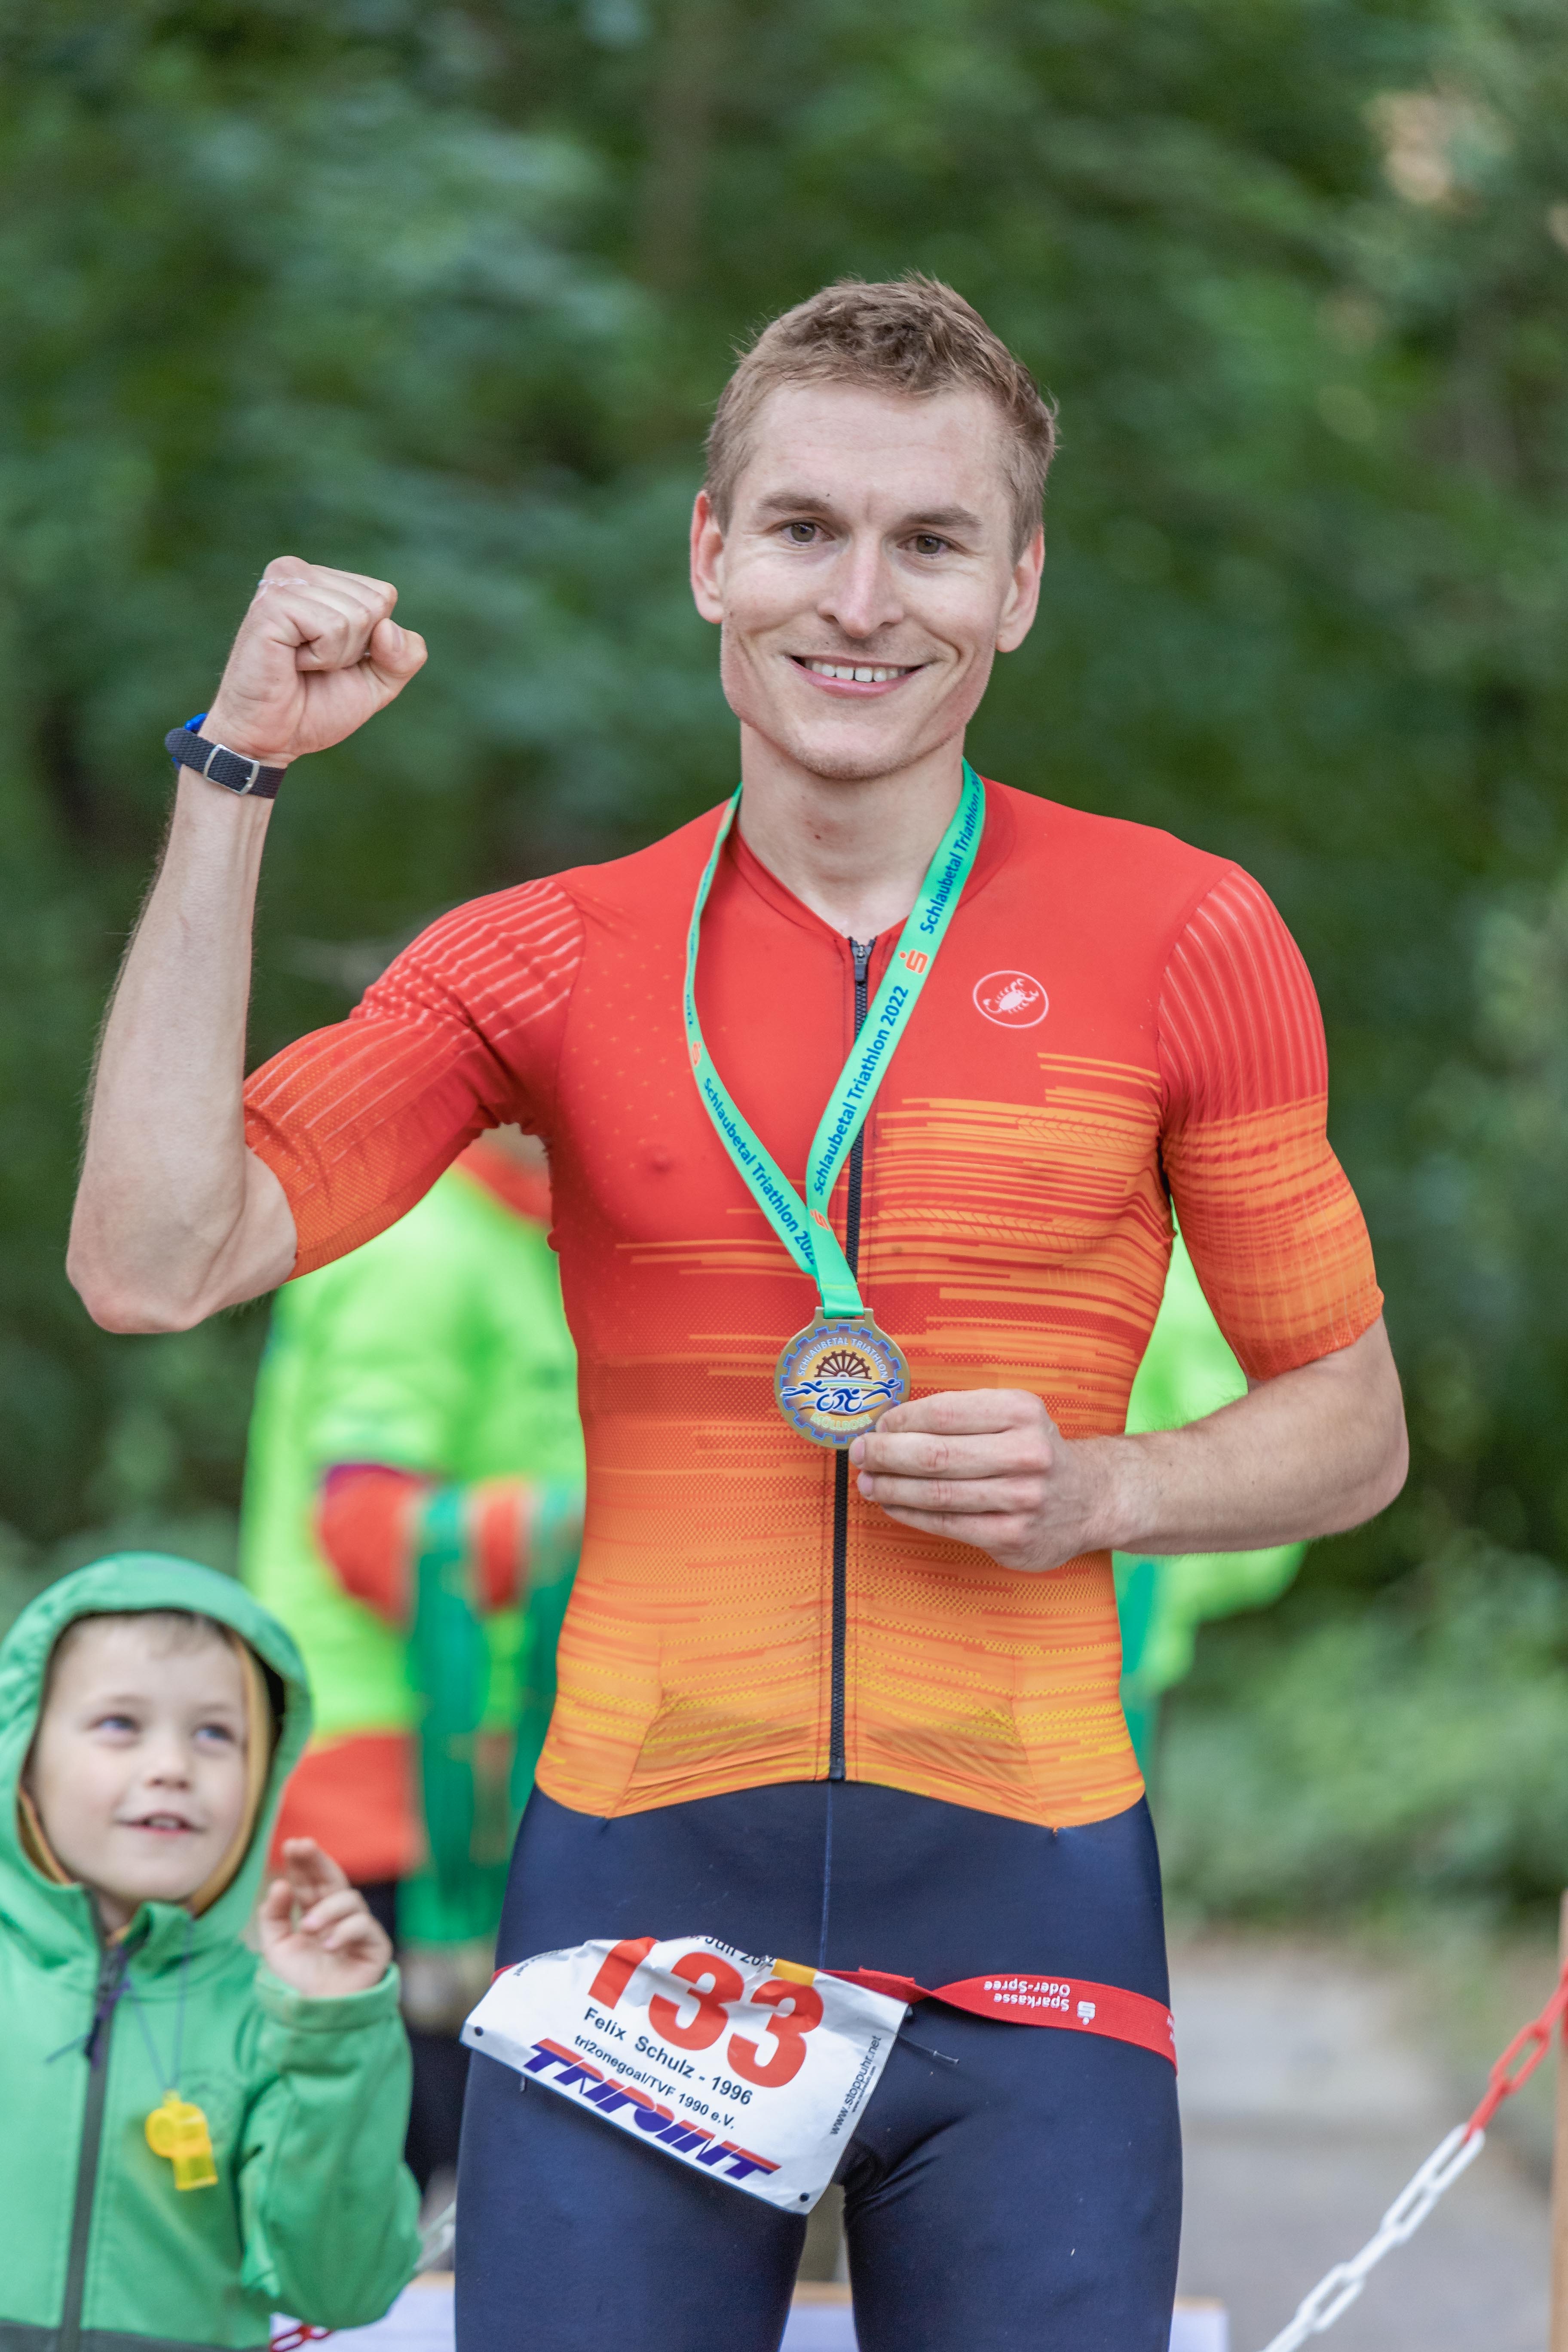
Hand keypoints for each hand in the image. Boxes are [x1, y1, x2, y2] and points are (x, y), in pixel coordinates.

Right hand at [200, 558, 427, 764]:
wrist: (272, 737)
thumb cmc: (316, 706)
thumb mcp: (378, 682)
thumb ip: (405, 656)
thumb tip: (388, 627)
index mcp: (323, 581)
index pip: (383, 595)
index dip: (372, 642)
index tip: (333, 658)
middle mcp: (301, 572)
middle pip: (375, 603)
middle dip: (355, 648)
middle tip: (314, 664)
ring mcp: (283, 584)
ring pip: (357, 615)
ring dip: (336, 655)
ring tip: (300, 663)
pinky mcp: (271, 603)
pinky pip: (332, 627)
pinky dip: (321, 657)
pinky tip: (291, 661)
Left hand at [258, 1837, 392, 1997]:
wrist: (319, 2015)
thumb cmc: (300, 1979)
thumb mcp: (276, 1947)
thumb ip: (273, 1916)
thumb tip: (280, 1884)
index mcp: (315, 1913)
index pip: (310, 1881)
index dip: (302, 1862)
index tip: (291, 1844)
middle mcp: (338, 1916)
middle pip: (332, 1879)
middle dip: (317, 1860)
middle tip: (301, 1845)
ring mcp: (359, 1928)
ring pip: (350, 1899)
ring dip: (326, 1909)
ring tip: (308, 1928)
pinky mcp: (375, 1945)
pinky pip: (364, 1926)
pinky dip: (344, 1932)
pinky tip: (328, 1945)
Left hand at [850, 1389, 1118, 1572]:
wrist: (1091, 1498)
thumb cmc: (1034, 1450)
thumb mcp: (1013, 1415)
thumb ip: (961, 1415)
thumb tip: (891, 1424)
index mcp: (1021, 1412)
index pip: (943, 1413)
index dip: (900, 1420)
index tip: (878, 1425)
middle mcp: (1026, 1454)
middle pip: (936, 1455)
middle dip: (886, 1454)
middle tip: (859, 1453)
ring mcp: (1022, 1499)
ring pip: (937, 1494)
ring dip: (892, 1487)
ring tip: (868, 1481)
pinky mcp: (1014, 1537)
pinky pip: (947, 1524)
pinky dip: (911, 1513)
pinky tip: (892, 1504)